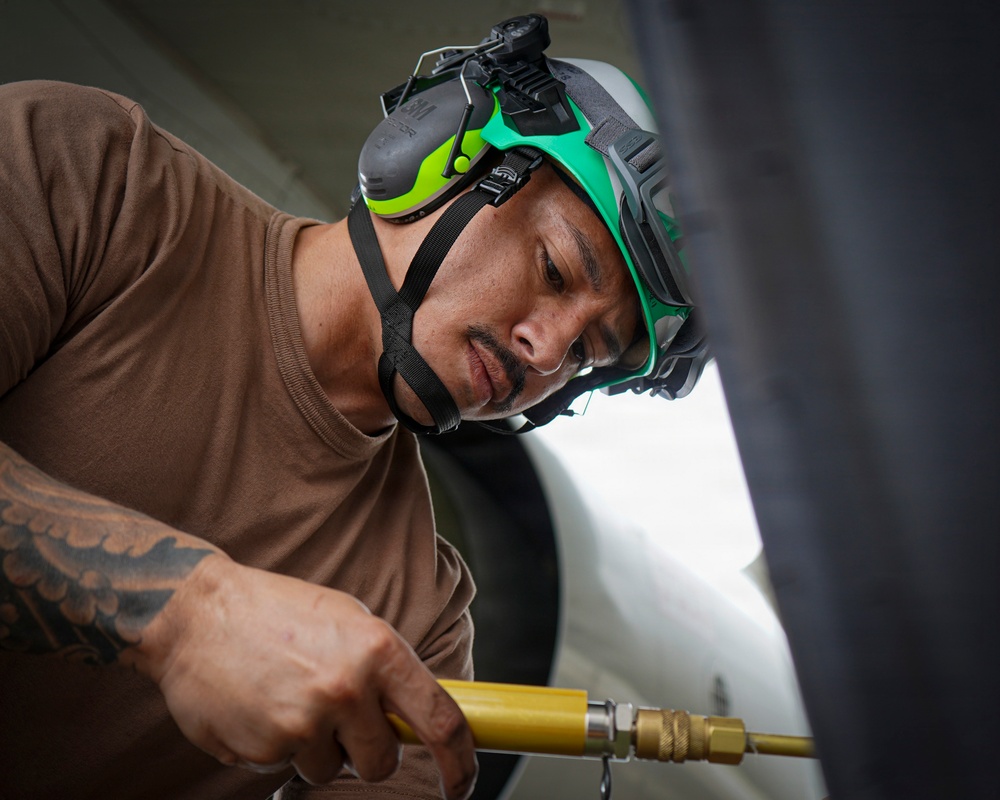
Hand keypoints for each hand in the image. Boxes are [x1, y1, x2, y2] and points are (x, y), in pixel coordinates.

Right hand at [130, 555, 476, 798]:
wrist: (197, 613)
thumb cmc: (277, 612)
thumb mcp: (347, 620)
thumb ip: (385, 668)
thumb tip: (421, 714)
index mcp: (379, 650)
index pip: (441, 720)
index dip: (461, 761)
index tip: (463, 781)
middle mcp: (348, 688)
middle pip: (383, 761)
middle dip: (366, 751)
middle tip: (337, 716)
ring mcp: (306, 722)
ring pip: (332, 769)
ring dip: (317, 747)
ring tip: (288, 698)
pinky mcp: (265, 748)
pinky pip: (287, 767)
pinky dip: (277, 746)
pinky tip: (260, 706)